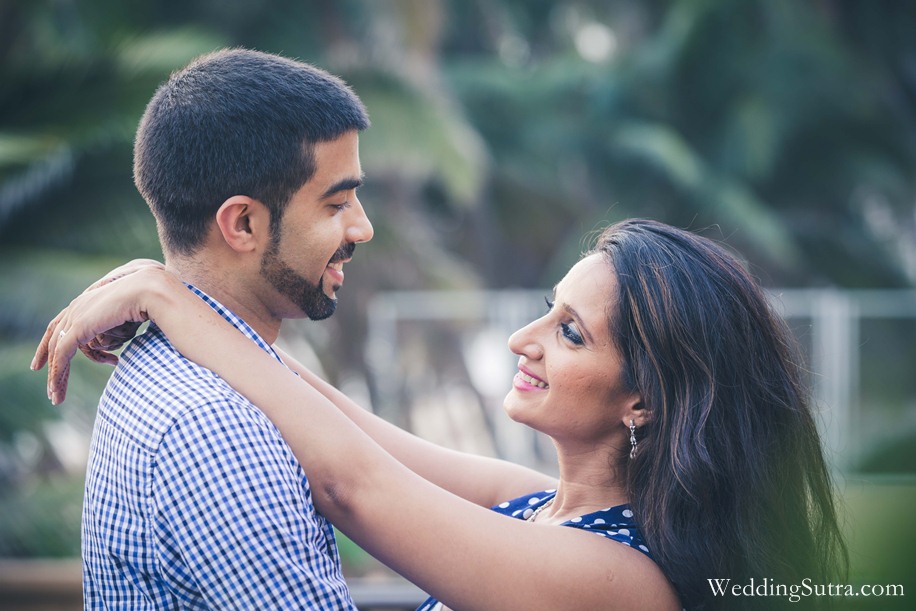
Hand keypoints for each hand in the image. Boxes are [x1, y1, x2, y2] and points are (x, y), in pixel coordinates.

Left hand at [31, 264, 172, 404]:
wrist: (150, 289)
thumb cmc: (150, 300)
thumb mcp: (131, 317)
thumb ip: (120, 327)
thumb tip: (120, 342)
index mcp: (87, 301)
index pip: (61, 323)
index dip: (51, 342)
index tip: (44, 360)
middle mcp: (77, 306)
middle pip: (53, 337)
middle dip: (47, 361)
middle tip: (50, 386)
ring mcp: (76, 316)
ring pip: (57, 351)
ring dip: (56, 377)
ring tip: (57, 397)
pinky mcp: (78, 327)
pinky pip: (62, 355)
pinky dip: (59, 374)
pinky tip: (58, 389)